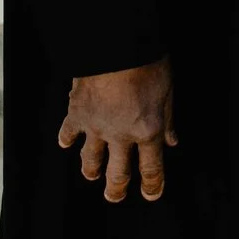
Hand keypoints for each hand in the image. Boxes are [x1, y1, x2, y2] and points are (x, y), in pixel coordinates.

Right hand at [60, 60, 176, 200]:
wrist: (116, 42)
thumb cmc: (147, 62)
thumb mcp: (168, 90)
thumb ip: (168, 119)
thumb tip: (171, 140)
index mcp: (148, 130)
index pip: (151, 168)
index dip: (152, 185)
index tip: (152, 194)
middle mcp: (121, 135)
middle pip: (118, 174)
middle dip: (117, 189)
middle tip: (115, 196)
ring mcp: (97, 126)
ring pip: (91, 160)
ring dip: (91, 171)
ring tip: (92, 174)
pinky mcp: (77, 112)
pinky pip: (69, 133)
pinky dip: (67, 140)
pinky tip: (67, 143)